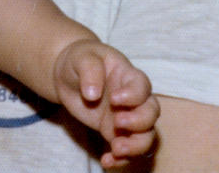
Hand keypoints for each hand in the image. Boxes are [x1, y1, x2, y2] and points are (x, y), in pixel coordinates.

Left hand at [53, 39, 159, 168]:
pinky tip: (107, 161)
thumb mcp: (82, 57)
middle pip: (151, 113)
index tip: (114, 99)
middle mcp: (133, 99)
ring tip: (116, 149)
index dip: (133, 96)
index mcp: (128, 75)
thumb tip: (92, 95)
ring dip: (135, 146)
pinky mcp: (114, 132)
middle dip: (139, 122)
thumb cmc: (80, 59)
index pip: (142, 87)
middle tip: (117, 122)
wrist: (67, 74)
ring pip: (146, 136)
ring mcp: (126, 116)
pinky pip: (126, 150)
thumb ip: (89, 71)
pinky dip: (120, 159)